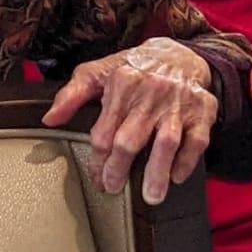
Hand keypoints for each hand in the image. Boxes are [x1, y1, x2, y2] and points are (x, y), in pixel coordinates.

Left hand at [43, 37, 216, 204]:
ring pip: (166, 142)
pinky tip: (176, 177)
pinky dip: (187, 161)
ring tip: (151, 196)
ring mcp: (177, 103)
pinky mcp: (202, 110)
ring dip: (157, 172)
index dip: (97, 160)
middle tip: (113, 188)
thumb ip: (72, 95)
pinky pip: (197, 140)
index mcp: (121, 84)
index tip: (96, 178)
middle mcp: (150, 93)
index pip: (104, 131)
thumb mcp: (97, 73)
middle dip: (119, 169)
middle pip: (130, 139)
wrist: (178, 54)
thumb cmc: (133, 69)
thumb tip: (49, 119)